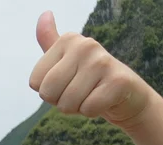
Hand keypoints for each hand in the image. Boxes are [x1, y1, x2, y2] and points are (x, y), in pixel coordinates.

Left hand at [29, 11, 154, 128]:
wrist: (126, 94)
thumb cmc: (89, 79)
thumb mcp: (66, 59)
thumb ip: (50, 39)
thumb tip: (45, 13)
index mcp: (68, 39)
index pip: (35, 82)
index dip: (49, 92)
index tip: (68, 82)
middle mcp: (85, 45)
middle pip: (48, 93)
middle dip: (60, 102)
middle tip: (79, 92)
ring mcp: (103, 61)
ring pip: (67, 103)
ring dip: (77, 108)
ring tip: (91, 95)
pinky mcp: (118, 81)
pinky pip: (88, 109)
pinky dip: (93, 112)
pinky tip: (104, 101)